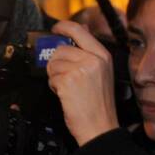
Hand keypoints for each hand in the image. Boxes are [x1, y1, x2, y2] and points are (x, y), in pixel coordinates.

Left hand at [46, 20, 119, 146]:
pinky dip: (54, 87)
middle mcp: (93, 60)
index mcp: (102, 56)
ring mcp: (80, 69)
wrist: (100, 127)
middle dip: (57, 64)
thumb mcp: (102, 73)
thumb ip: (89, 53)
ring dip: (55, 77)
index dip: (63, 27)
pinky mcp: (68, 81)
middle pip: (61, 49)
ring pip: (53, 63)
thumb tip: (79, 30)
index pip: (78, 30)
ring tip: (69, 89)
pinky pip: (51, 77)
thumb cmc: (99, 105)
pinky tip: (66, 95)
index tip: (56, 29)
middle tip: (66, 78)